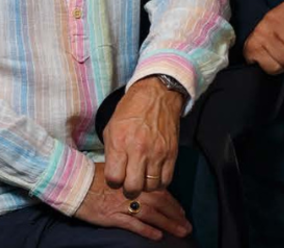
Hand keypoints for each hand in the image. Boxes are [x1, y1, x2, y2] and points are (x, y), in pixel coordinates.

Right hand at [74, 163, 191, 240]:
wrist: (74, 183)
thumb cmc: (93, 176)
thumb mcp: (116, 171)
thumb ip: (131, 179)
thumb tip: (146, 185)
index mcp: (133, 180)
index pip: (158, 190)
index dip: (172, 202)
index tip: (181, 211)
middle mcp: (131, 191)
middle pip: (160, 203)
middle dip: (175, 215)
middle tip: (187, 226)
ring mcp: (123, 205)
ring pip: (151, 215)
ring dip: (168, 224)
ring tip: (180, 232)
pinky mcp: (113, 217)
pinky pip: (134, 224)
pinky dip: (147, 231)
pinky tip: (157, 237)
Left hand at [103, 76, 183, 197]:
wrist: (157, 95)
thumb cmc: (131, 110)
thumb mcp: (111, 127)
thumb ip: (111, 152)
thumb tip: (114, 173)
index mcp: (120, 142)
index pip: (114, 179)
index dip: (113, 182)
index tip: (115, 177)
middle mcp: (139, 149)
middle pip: (133, 188)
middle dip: (128, 190)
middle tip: (128, 183)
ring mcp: (157, 153)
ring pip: (151, 187)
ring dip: (144, 186)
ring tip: (141, 178)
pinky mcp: (172, 153)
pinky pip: (166, 180)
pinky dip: (159, 182)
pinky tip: (153, 175)